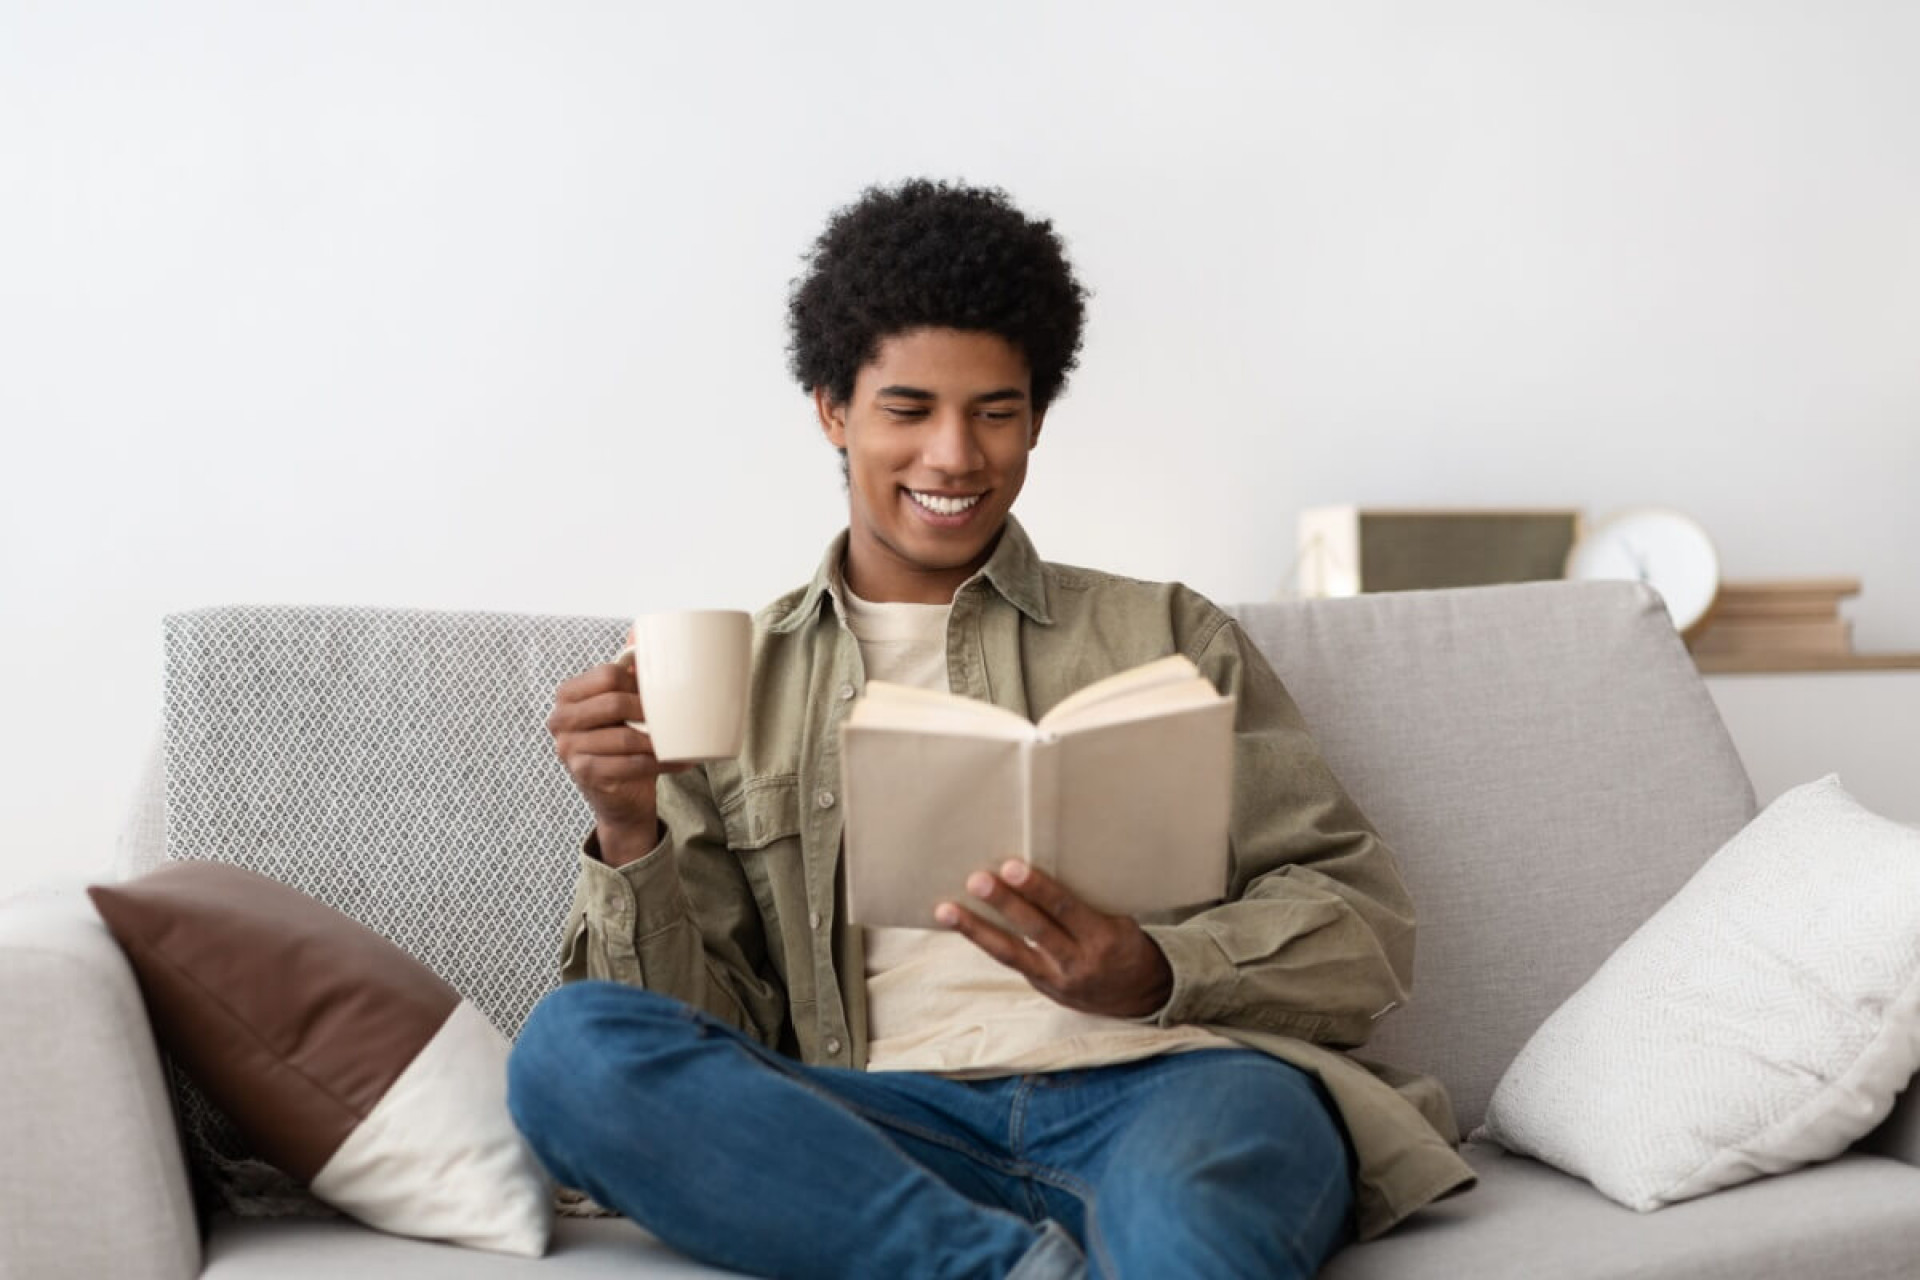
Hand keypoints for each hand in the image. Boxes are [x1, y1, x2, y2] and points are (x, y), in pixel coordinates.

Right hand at [547, 653, 693, 866]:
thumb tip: (640, 629)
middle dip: (649, 711)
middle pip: (613, 703)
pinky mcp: (584, 774)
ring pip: (624, 738)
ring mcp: (568, 749)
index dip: (638, 682)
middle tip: (674, 717)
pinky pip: (630, 765)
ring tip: (683, 740)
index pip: (606, 674)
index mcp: (568, 695)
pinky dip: (661, 763)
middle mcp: (560, 720)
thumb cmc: (623, 740)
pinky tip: (681, 760)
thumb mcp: (624, 703)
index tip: (659, 693)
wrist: (619, 793)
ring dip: (659, 741)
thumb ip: (629, 668)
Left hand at [936, 861, 1173, 1018]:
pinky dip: (984, 941)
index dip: (1039, 890)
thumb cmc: (1127, 944)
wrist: (1141, 996)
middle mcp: (1077, 962)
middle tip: (976, 880)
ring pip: (1010, 953)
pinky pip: (1010, 961)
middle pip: (1035, 931)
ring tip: (946, 910)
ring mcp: (1055, 979)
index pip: (1067, 910)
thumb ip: (1088, 901)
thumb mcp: (1121, 920)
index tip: (1013, 867)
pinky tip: (960, 923)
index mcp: (1103, 939)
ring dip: (975, 930)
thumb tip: (1049, 861)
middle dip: (1003, 904)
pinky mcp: (1041, 986)